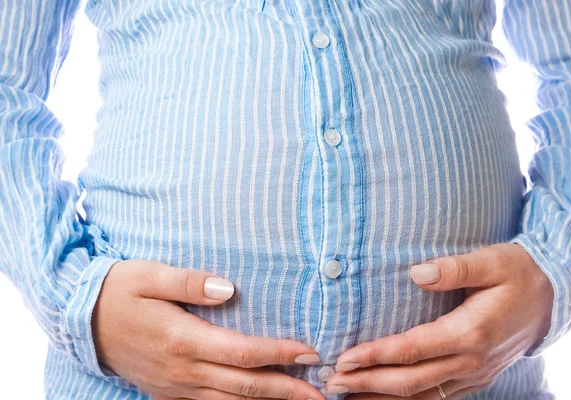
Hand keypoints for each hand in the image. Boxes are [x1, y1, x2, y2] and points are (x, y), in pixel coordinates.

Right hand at [92, 259, 326, 399]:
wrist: (80, 321)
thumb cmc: (117, 291)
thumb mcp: (149, 275)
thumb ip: (190, 282)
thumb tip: (229, 288)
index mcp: (182, 340)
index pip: (243, 351)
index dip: (280, 354)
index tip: (311, 352)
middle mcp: (183, 370)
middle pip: (246, 386)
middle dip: (288, 389)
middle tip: (324, 392)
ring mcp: (177, 387)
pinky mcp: (171, 392)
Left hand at [324, 243, 553, 398]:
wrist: (552, 296)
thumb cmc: (518, 273)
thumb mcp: (492, 261)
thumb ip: (454, 267)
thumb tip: (417, 272)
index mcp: (470, 332)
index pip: (412, 350)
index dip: (375, 356)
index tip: (344, 358)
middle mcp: (470, 361)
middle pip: (410, 382)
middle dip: (367, 384)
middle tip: (333, 383)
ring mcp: (474, 374)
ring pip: (422, 397)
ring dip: (382, 399)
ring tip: (348, 397)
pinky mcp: (476, 377)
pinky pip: (437, 397)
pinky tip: (383, 398)